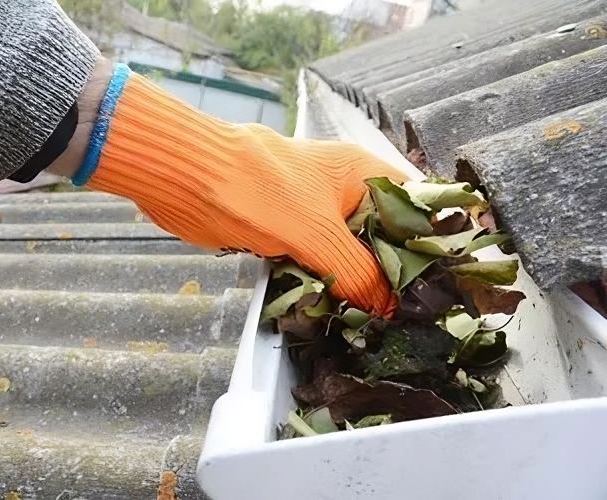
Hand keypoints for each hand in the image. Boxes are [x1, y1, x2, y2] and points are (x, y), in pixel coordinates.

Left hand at [72, 70, 409, 316]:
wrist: (188, 179)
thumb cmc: (256, 191)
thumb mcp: (317, 234)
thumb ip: (356, 271)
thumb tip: (386, 307)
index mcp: (362, 174)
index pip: (416, 206)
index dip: (431, 241)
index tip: (442, 283)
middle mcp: (344, 192)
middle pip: (383, 235)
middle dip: (393, 272)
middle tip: (410, 314)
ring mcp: (315, 213)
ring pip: (349, 253)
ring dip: (358, 283)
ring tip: (379, 321)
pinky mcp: (288, 233)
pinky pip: (318, 262)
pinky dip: (326, 284)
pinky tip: (338, 311)